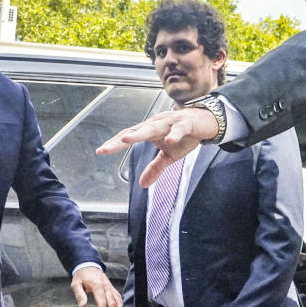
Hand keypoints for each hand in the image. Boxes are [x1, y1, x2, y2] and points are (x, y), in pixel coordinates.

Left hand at [71, 267, 123, 306]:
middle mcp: (106, 286)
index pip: (102, 301)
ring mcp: (110, 287)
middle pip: (111, 303)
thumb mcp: (76, 283)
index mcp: (97, 286)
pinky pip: (118, 296)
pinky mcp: (111, 287)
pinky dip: (120, 304)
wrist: (88, 265)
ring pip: (117, 299)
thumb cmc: (81, 275)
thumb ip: (79, 294)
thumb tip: (82, 305)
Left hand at [96, 108, 218, 187]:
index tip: (100, 152)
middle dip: (120, 140)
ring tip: (127, 139)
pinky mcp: (186, 123)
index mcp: (149, 131)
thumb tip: (143, 185)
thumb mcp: (169, 156)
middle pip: (136, 131)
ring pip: (153, 128)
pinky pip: (179, 129)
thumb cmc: (184, 135)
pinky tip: (170, 140)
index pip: (129, 136)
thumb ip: (155, 168)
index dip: (115, 144)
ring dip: (140, 133)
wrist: (205, 121)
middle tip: (105, 149)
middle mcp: (156, 124)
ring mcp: (170, 122)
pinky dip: (174, 134)